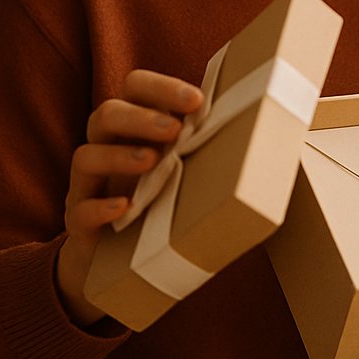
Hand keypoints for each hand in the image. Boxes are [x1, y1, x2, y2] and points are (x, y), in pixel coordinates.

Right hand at [54, 68, 205, 326]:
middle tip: (175, 129)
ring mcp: (86, 186)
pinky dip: (100, 206)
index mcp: (134, 129)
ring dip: (119, 155)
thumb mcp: (189, 175)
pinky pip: (79, 210)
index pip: (135, 88)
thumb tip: (281, 136)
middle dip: (140, 117)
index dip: (161, 88)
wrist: (121, 270)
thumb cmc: (163, 208)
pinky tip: (125, 208)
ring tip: (152, 161)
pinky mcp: (77, 224)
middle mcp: (105, 149)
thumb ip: (215, 151)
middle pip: (105, 114)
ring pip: (85, 156)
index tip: (196, 101)